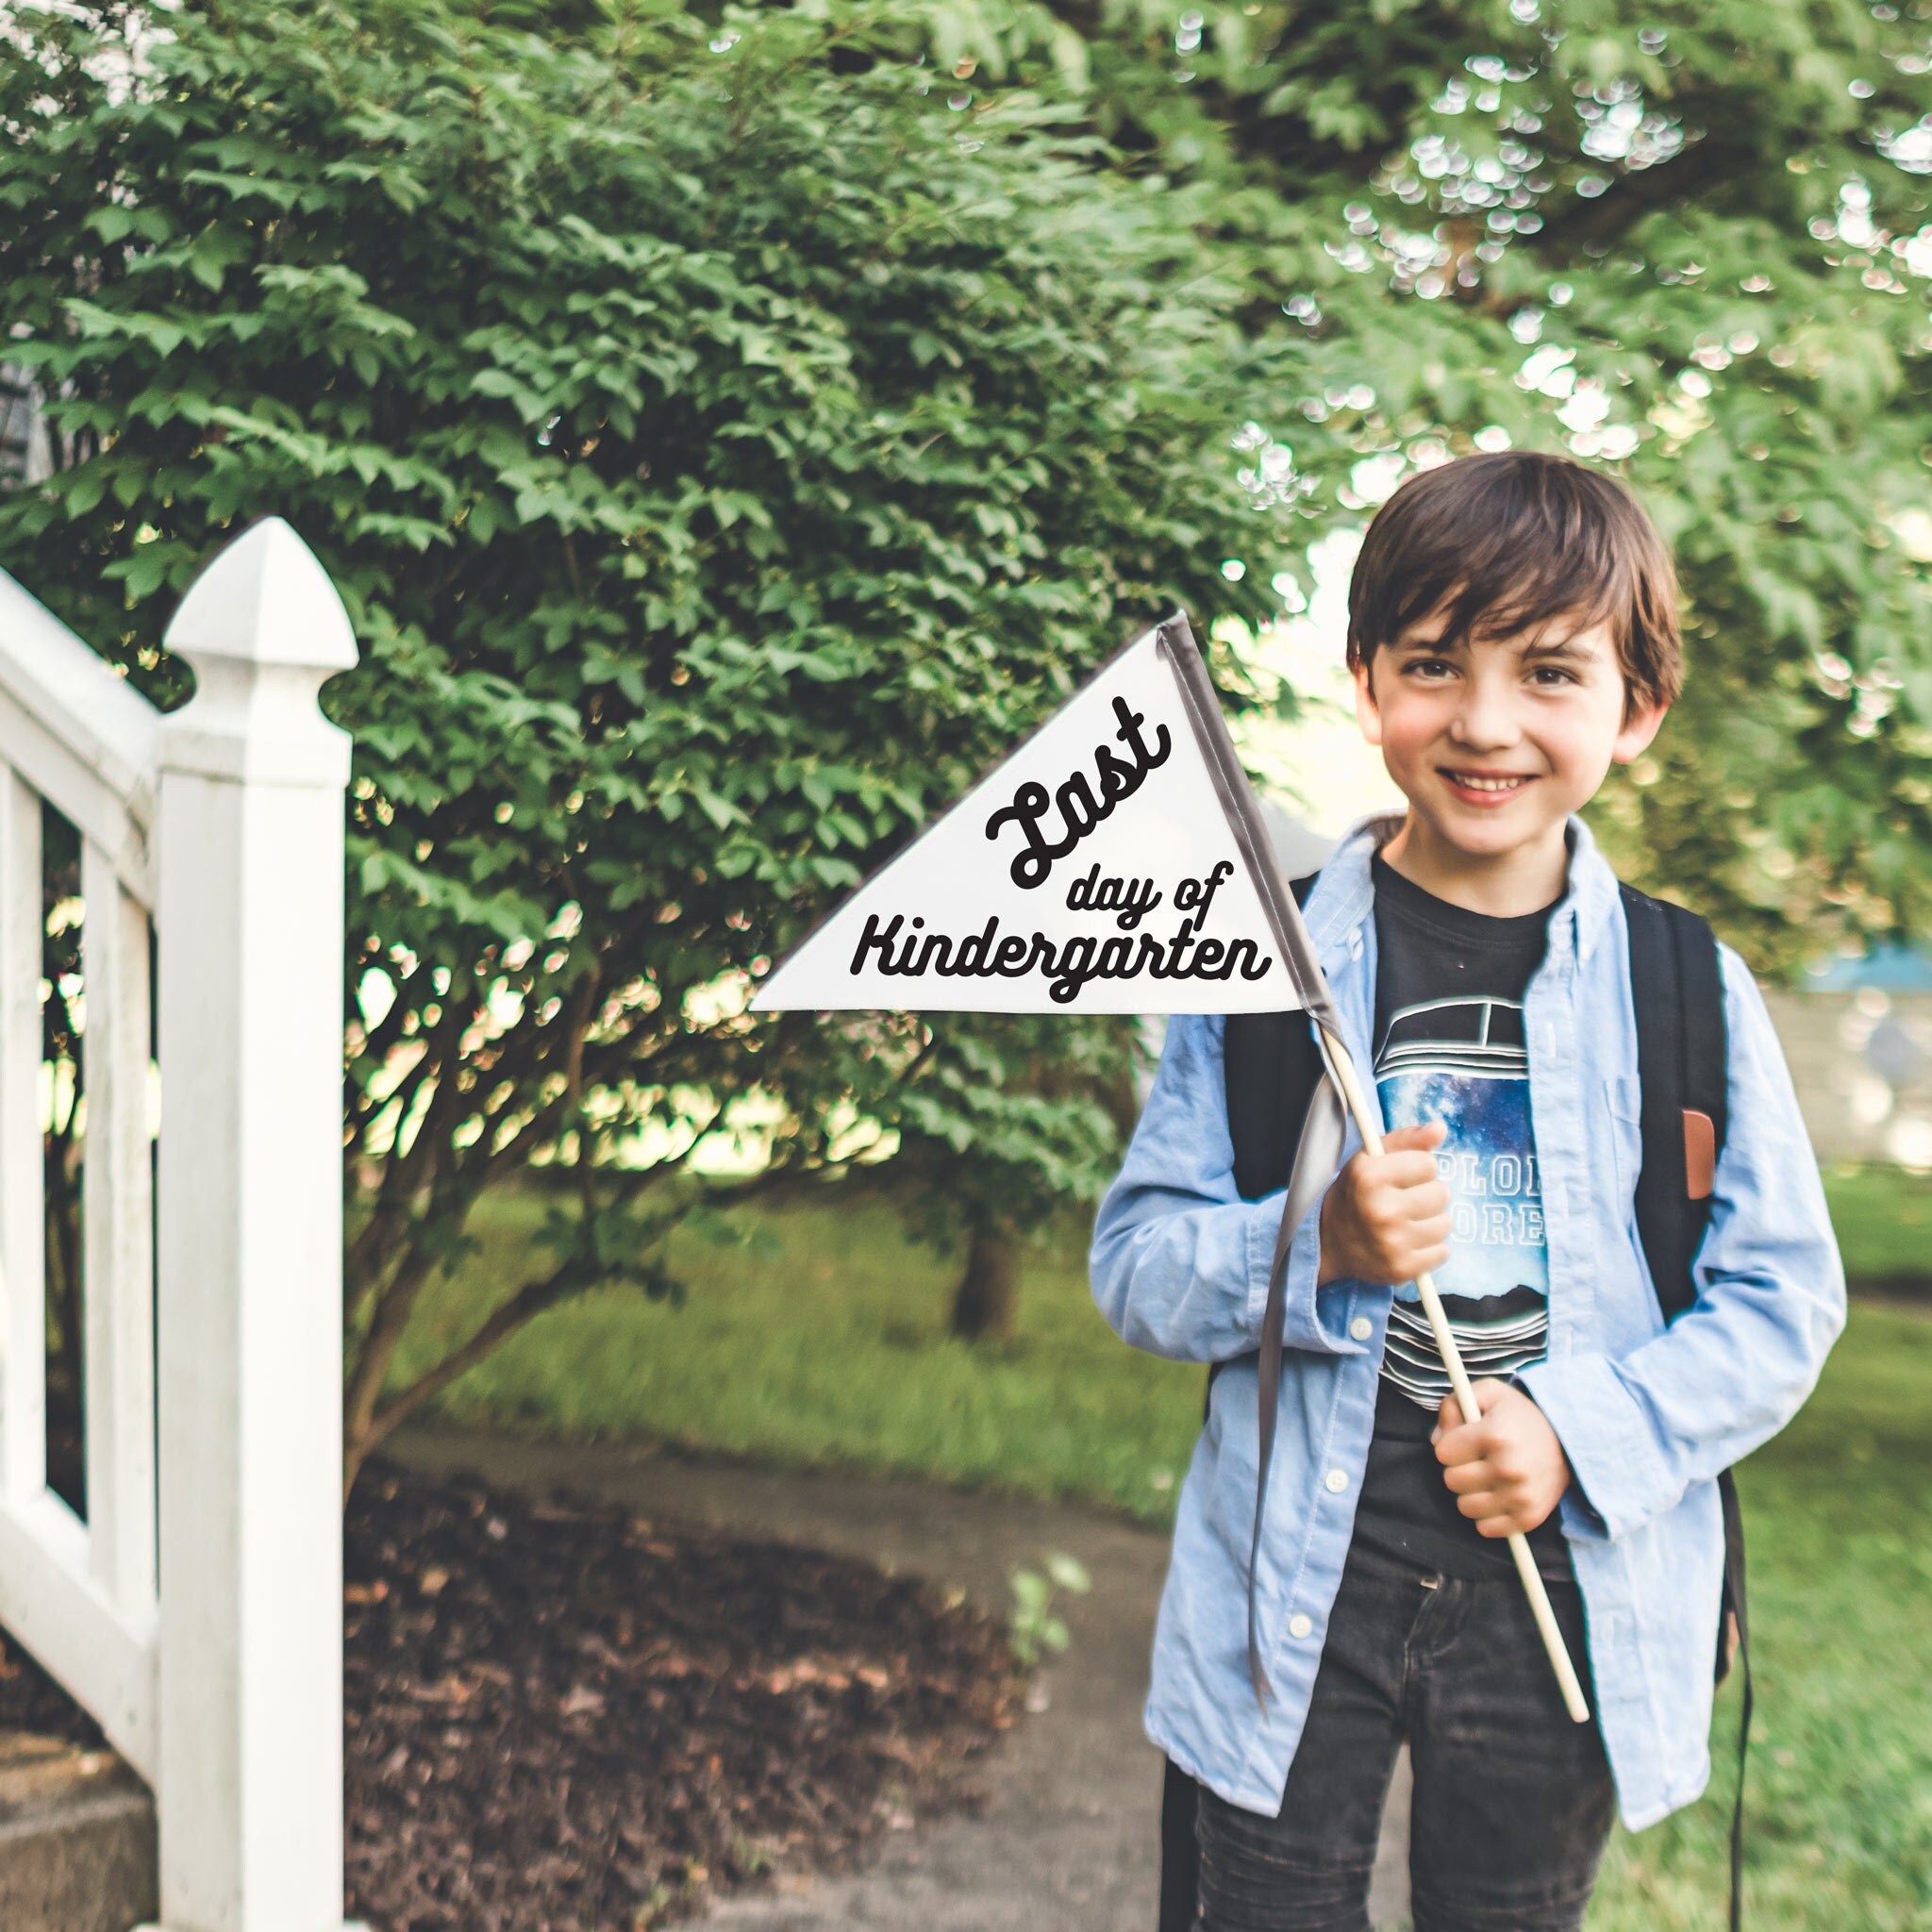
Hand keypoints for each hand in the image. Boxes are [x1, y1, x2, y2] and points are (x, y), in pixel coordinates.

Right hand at [1316, 1121, 1449, 1287]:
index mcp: (1370, 1176)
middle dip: (1427, 1195)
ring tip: (1406, 1222)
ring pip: (1445, 1224)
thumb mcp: (1370, 1158)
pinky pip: (1442, 1252)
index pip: (1429, 1164)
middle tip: (1403, 1201)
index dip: (1417, 1169)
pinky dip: (1429, 1248)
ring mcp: (1392, 1243)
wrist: (1328, 1243)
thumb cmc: (1355, 1193)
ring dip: (1430, 1221)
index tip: (1401, 1177)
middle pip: (1442, 1193)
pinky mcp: (1402, 1269)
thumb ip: (1407, 1140)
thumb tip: (1441, 1128)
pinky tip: (1408, 1243)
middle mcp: (1381, 1210)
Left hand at [1433, 1379, 1570, 1537]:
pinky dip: (1486, 1515)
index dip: (1450, 1444)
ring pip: (1464, 1507)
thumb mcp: (1487, 1393)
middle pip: (1451, 1481)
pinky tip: (1498, 1496)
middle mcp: (1508, 1469)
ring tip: (1487, 1478)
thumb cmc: (1520, 1415)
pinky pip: (1485, 1528)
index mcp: (1495, 1436)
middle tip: (1477, 1460)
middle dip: (1458, 1468)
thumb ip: (1453, 1404)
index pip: (1443, 1452)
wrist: (1569, 1441)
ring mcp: (1520, 1496)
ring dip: (1470, 1493)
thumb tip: (1436, 1439)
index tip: (1465, 1440)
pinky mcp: (1529, 1518)